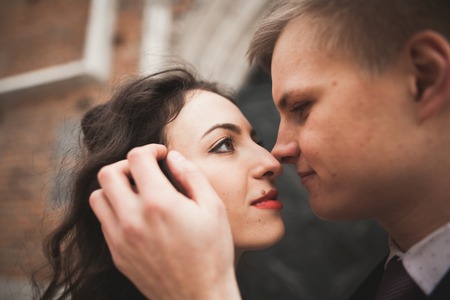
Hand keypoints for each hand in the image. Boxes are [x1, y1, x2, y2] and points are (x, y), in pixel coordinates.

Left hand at [89, 144, 240, 299]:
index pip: (136, 158)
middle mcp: (133, 218)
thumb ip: (191, 175)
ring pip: (98, 197)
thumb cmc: (212, 253)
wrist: (199, 297)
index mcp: (159, 203)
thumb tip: (173, 157)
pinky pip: (103, 221)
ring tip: (136, 191)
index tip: (160, 154)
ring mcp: (121, 238)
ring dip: (115, 187)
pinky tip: (136, 215)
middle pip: (108, 173)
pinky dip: (114, 209)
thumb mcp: (213, 208)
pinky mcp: (117, 254)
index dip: (150, 148)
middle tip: (145, 170)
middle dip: (127, 164)